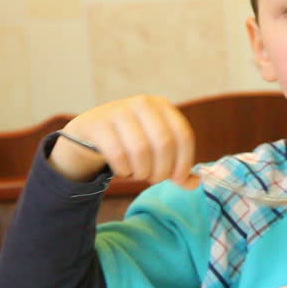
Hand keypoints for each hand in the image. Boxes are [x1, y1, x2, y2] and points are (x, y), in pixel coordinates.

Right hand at [49, 95, 196, 187]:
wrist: (90, 134)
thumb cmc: (132, 143)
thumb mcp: (157, 151)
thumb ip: (178, 168)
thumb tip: (195, 183)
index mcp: (163, 106)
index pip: (184, 136)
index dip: (184, 162)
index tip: (177, 180)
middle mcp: (143, 103)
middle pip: (164, 143)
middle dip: (161, 170)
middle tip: (154, 179)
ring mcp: (118, 110)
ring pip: (140, 150)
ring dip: (141, 172)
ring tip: (138, 175)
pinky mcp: (98, 124)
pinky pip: (118, 154)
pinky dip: (124, 170)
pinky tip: (123, 171)